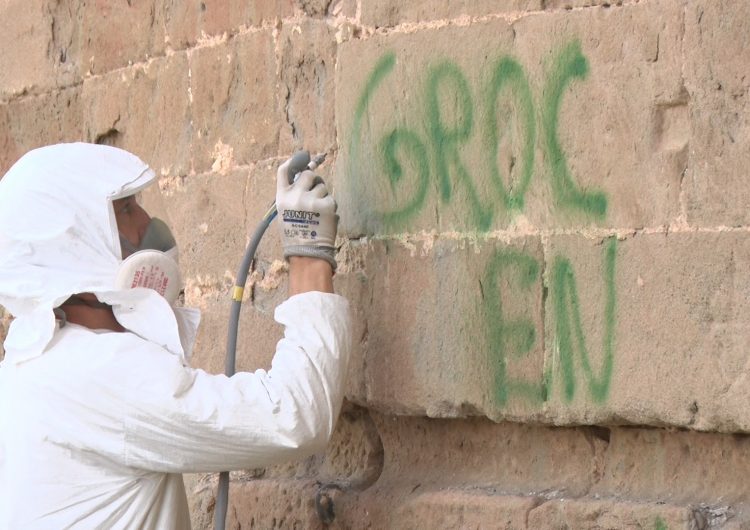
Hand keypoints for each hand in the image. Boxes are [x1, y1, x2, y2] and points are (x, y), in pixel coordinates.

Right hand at [276, 154, 337, 270]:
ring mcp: (311, 199)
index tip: (302, 158)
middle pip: (308, 174)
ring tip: (319, 212)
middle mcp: (296, 195)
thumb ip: (292, 196)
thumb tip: (306, 179)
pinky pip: (331, 198)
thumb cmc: (296, 235)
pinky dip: (330, 206)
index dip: (294, 162)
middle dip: (314, 180)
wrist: (307, 252)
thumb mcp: (286, 214)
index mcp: (282, 197)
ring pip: (322, 186)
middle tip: (315, 191)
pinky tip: (325, 218)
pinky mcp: (327, 204)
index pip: (284, 171)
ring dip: (323, 195)